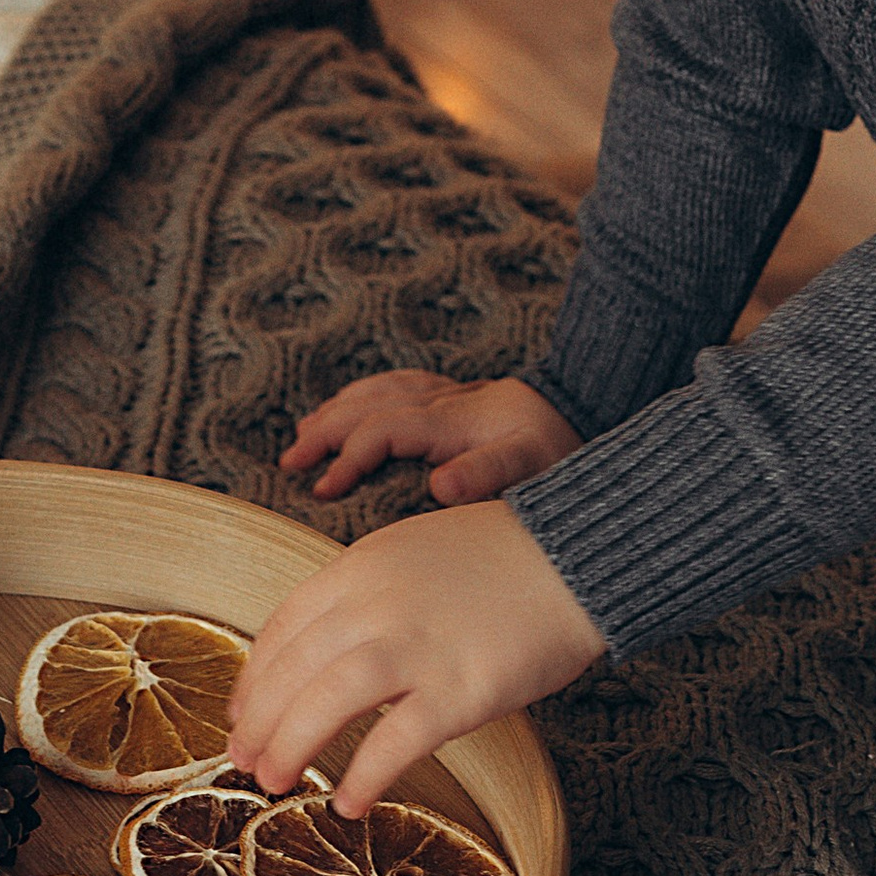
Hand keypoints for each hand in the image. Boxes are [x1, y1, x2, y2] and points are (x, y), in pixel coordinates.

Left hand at [226, 501, 603, 810]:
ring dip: (291, 746)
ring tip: (274, 782)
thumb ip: (367, 593)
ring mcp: (418, 646)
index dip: (255, 676)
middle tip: (245, 760)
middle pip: (294, 669)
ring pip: (327, 701)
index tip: (244, 710)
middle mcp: (378, 604)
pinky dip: (363, 775)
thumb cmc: (505, 557)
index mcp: (362, 568)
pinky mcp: (461, 688)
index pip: (284, 627)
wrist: (580, 556)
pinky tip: (348, 802)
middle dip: (260, 721)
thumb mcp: (413, 551)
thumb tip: (329, 649)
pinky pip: (395, 741)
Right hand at [279, 368, 578, 505]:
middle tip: (291, 463)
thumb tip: (436, 486)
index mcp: (449, 421)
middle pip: (365, 407)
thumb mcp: (529, 463)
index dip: (347, 459)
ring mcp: (442, 394)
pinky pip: (393, 384)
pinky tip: (351, 404)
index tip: (323, 491)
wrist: (584, 403)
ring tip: (304, 435)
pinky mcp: (451, 394)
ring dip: (336, 411)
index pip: (380, 432)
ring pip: (374, 392)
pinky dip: (363, 393)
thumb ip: (485, 472)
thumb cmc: (556, 443)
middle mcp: (438, 401)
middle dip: (324, 433)